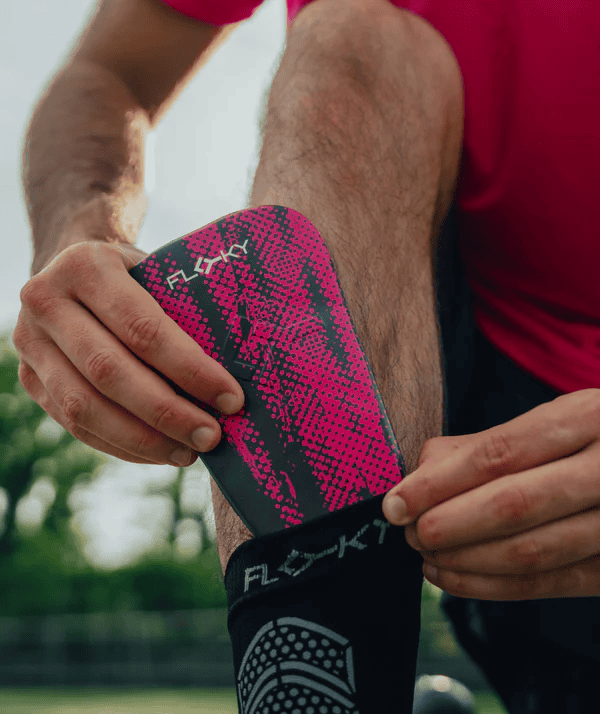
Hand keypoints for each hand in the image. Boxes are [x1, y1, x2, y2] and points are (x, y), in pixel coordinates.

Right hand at [14, 241, 244, 465]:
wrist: (73, 269)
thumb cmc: (137, 275)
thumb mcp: (159, 272)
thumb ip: (187, 309)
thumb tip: (243, 371)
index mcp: (86, 266)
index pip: (144, 328)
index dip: (190, 369)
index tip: (232, 399)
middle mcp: (46, 301)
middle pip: (110, 372)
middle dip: (167, 413)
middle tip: (212, 436)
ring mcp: (29, 342)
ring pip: (84, 407)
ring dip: (142, 440)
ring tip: (188, 453)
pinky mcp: (28, 378)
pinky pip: (73, 424)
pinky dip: (120, 445)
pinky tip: (159, 452)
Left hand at [382, 389, 599, 599]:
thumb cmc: (588, 438)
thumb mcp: (548, 419)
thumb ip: (483, 444)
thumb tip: (419, 477)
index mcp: (587, 417)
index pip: (498, 454)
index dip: (439, 483)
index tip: (395, 503)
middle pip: (512, 505)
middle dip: (447, 524)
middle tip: (410, 532)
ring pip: (530, 552)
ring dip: (464, 560)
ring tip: (425, 555)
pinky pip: (549, 584)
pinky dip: (491, 586)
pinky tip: (451, 577)